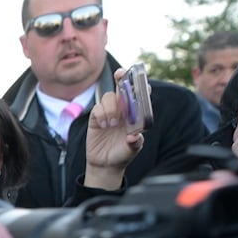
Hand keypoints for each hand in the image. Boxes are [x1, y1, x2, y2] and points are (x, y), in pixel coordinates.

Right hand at [84, 68, 144, 190]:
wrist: (105, 164)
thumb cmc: (122, 154)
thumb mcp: (132, 151)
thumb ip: (134, 144)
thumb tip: (134, 137)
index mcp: (136, 114)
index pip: (140, 95)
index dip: (140, 85)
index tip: (140, 79)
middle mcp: (123, 110)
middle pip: (122, 88)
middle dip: (122, 78)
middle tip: (120, 74)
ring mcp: (109, 112)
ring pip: (109, 98)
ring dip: (111, 108)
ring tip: (112, 124)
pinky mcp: (96, 117)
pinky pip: (98, 108)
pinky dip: (101, 115)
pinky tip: (104, 126)